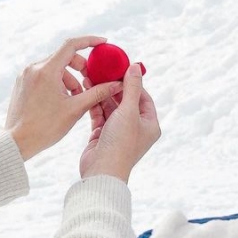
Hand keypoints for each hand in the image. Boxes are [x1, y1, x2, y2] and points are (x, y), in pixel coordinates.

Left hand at [6, 36, 122, 160]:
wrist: (17, 143)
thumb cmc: (45, 128)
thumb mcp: (75, 109)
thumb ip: (97, 93)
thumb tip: (116, 84)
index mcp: (46, 70)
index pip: (71, 45)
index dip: (89, 41)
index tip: (102, 43)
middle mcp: (33, 68)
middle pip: (64, 57)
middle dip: (80, 67)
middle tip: (89, 83)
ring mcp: (26, 75)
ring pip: (54, 68)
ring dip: (69, 78)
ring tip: (75, 98)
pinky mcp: (22, 84)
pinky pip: (44, 75)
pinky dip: (56, 82)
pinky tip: (61, 101)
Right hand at [79, 64, 160, 181]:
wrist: (102, 171)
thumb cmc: (120, 144)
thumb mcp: (128, 111)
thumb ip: (131, 87)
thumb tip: (136, 66)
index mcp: (150, 124)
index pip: (143, 97)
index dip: (132, 82)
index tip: (120, 69)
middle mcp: (136, 128)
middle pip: (125, 101)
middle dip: (113, 87)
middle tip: (102, 71)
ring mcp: (119, 132)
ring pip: (111, 108)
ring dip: (102, 94)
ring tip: (90, 78)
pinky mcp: (103, 135)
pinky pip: (100, 115)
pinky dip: (94, 104)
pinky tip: (87, 91)